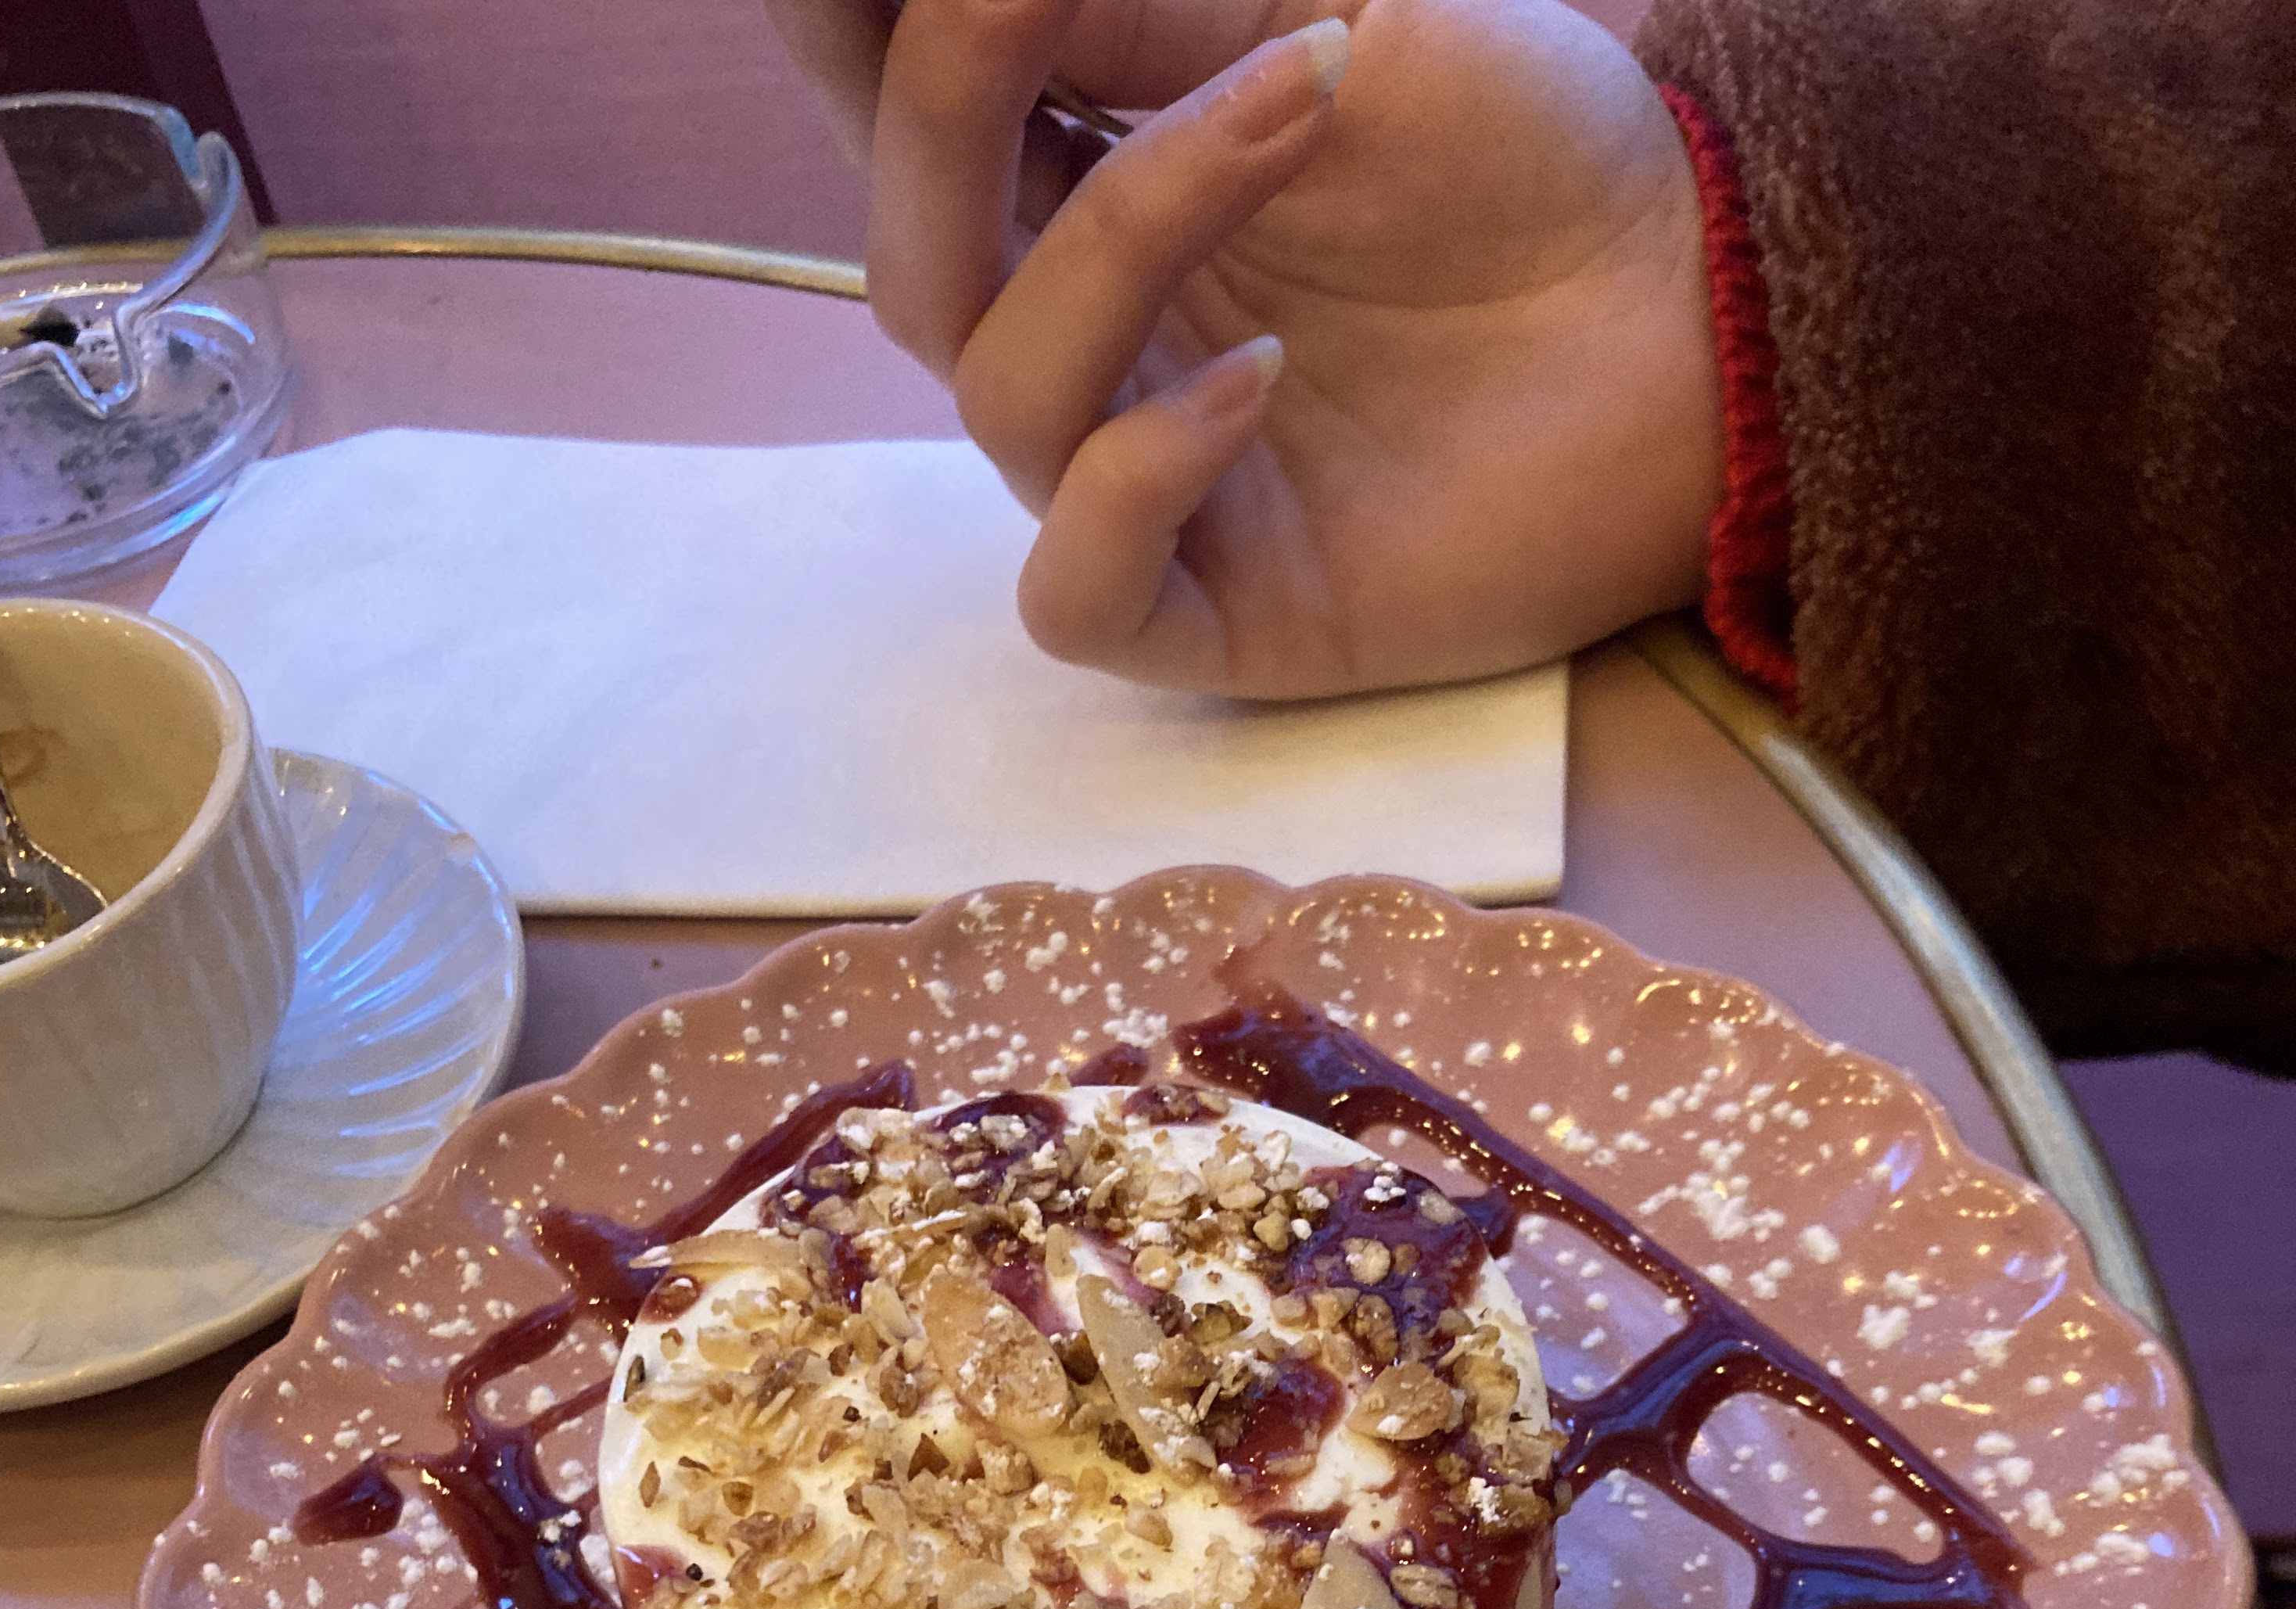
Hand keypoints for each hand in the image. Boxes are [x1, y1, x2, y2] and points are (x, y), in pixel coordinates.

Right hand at [764, 0, 1722, 698]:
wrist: (1691, 311)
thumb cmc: (1526, 149)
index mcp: (1081, 180)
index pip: (896, 122)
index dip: (854, 45)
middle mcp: (1091, 338)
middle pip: (911, 260)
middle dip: (948, 110)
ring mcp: (1140, 482)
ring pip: (999, 392)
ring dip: (1115, 239)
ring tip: (1292, 117)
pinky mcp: (1210, 613)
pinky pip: (1077, 587)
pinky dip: (1135, 476)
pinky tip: (1261, 378)